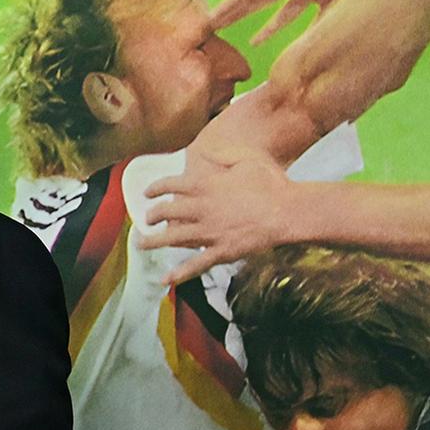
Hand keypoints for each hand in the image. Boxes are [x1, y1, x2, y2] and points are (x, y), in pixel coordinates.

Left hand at [139, 153, 307, 285]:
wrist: (290, 211)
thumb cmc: (272, 183)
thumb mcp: (247, 159)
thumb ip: (222, 155)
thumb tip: (204, 151)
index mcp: (206, 186)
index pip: (170, 185)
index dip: (155, 188)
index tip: (147, 193)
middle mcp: (202, 209)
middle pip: (165, 212)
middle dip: (151, 215)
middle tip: (146, 218)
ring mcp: (210, 232)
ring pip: (172, 238)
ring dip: (152, 241)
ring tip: (140, 243)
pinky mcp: (221, 251)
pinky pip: (196, 264)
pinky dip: (180, 273)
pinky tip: (166, 279)